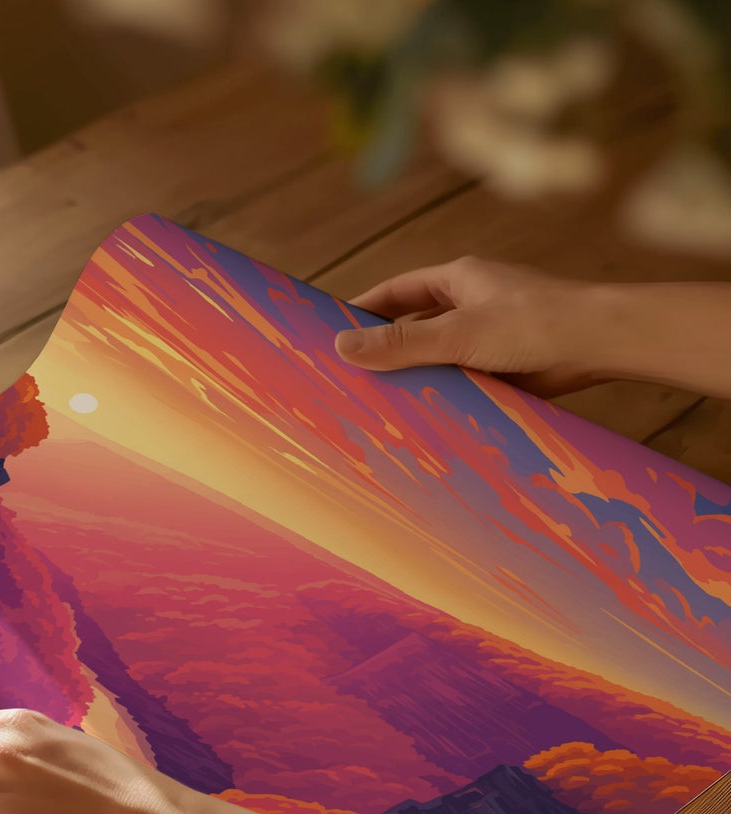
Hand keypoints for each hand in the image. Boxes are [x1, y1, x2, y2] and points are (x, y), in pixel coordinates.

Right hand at [334, 256, 605, 395]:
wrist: (599, 344)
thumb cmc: (532, 323)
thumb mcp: (456, 333)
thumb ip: (400, 343)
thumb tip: (340, 346)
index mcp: (459, 279)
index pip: (397, 291)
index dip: (363, 309)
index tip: (332, 332)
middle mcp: (472, 303)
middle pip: (415, 324)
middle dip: (385, 348)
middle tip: (349, 375)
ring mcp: (489, 335)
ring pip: (438, 356)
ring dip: (415, 375)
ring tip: (378, 403)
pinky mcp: (505, 365)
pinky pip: (462, 379)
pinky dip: (443, 394)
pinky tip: (423, 416)